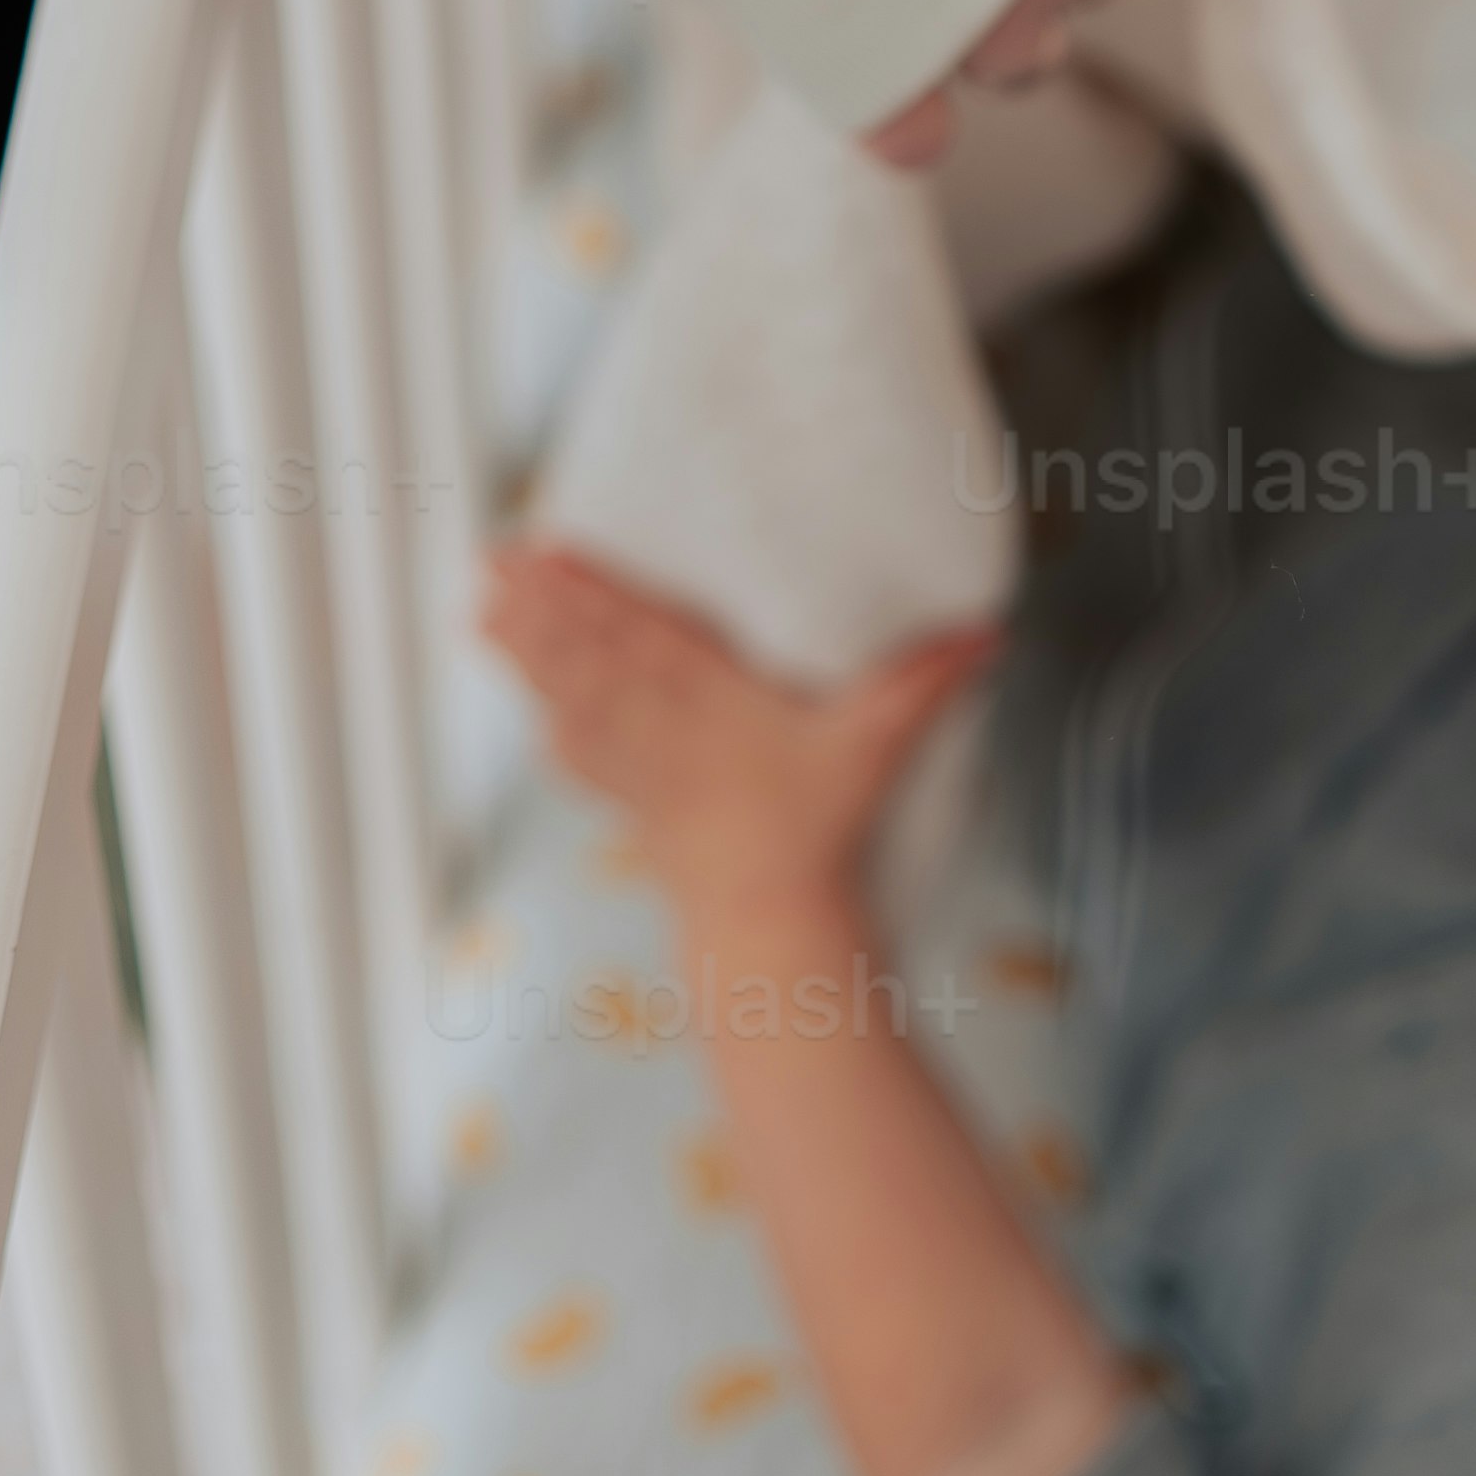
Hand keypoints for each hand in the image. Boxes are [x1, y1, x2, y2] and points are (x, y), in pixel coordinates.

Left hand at [481, 541, 991, 930]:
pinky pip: (588, 766)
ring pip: (574, 703)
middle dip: (537, 610)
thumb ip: (926, 682)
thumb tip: (992, 630)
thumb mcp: (877, 745)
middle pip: (589, 658)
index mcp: (709, 700)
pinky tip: (533, 721)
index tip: (545, 552)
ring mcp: (644, 774)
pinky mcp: (642, 814)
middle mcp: (664, 730)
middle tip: (487, 564)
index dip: (590, 590)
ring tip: (482, 616)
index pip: (639, 632)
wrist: (770, 922)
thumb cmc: (821, 826)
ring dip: (527, 658)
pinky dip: (556, 736)